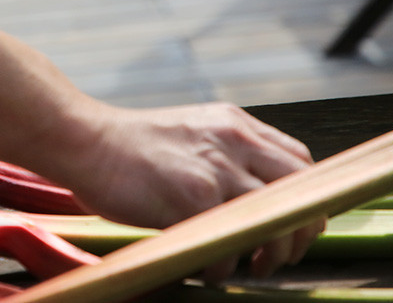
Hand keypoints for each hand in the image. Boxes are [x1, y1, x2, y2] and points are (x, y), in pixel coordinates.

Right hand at [60, 102, 324, 282]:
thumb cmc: (130, 145)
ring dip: (271, 252)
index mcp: (235, 124)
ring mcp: (216, 169)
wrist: (85, 139)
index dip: (308, 196)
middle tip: (284, 253)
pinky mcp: (194, 196)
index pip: (300, 159)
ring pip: (275, 218)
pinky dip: (226, 264)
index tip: (298, 220)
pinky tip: (208, 268)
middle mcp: (234, 141)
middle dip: (302, 229)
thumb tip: (252, 189)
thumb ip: (224, 150)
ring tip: (253, 266)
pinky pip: (230, 242)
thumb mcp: (190, 131)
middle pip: (301, 189)